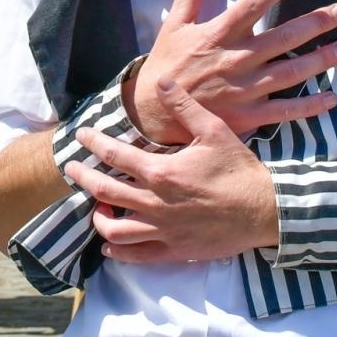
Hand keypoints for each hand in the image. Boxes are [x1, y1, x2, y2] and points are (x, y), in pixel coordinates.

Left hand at [67, 79, 276, 262]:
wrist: (264, 210)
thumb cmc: (238, 168)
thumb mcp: (213, 130)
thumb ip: (183, 106)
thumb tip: (161, 80)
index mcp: (161, 172)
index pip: (114, 156)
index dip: (93, 143)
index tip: (81, 136)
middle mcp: (156, 203)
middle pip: (104, 191)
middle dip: (83, 178)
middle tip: (72, 169)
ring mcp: (164, 230)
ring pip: (115, 229)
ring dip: (98, 217)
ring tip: (94, 207)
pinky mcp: (175, 250)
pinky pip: (138, 256)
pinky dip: (118, 251)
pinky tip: (110, 244)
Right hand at [124, 0, 336, 144]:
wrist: (154, 113)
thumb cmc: (166, 65)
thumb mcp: (175, 25)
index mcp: (219, 35)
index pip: (253, 4)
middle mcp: (236, 60)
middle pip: (283, 38)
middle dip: (315, 23)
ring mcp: (245, 90)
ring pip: (290, 72)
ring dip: (319, 61)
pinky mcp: (249, 116)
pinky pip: (285, 111)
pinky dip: (310, 106)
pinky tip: (331, 98)